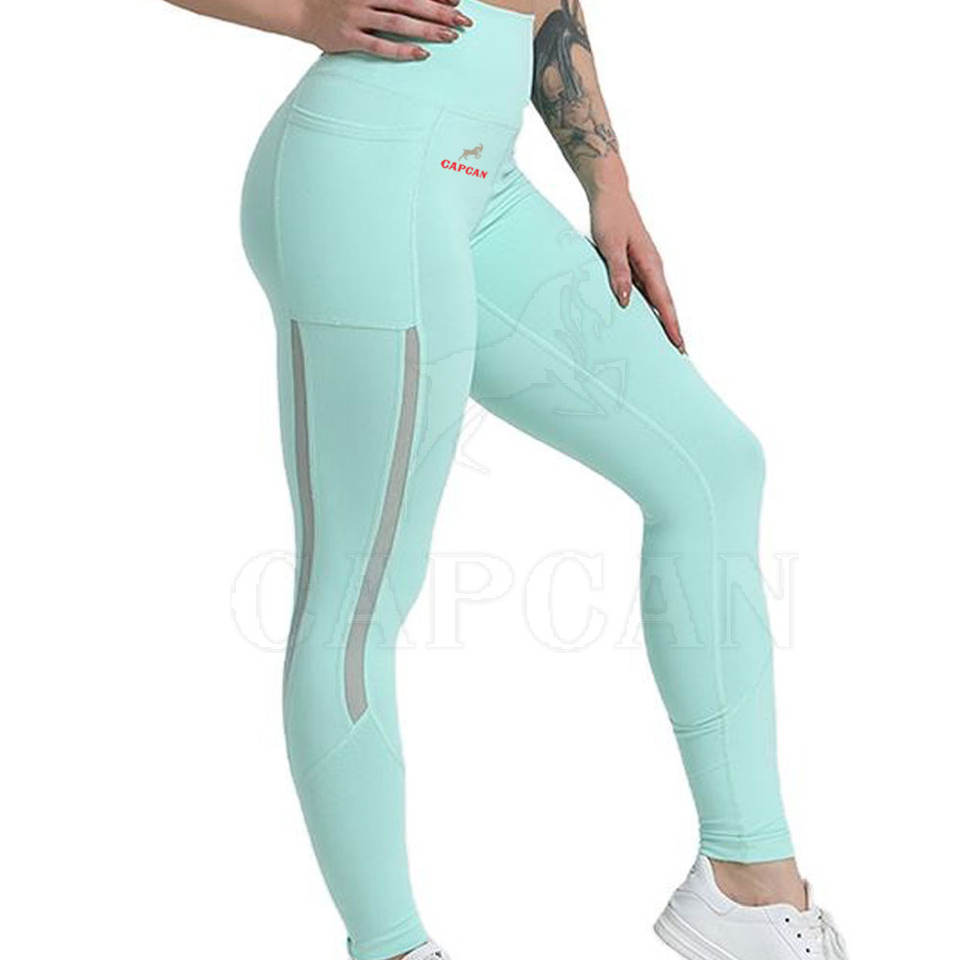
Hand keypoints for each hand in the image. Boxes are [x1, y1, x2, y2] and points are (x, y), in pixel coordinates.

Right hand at [295, 0, 472, 60]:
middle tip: (464, 22)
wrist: (300, 10)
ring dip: (426, 29)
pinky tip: (421, 54)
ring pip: (398, 23)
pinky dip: (401, 50)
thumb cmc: (338, 2)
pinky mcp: (349, 37)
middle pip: (410, 3)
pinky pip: (380, 46)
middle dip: (439, 12)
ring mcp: (357, 16)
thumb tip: (417, 4)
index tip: (458, 2)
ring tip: (450, 38)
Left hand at [590, 188, 684, 352]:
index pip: (664, 302)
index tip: (679, 344)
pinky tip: (644, 318)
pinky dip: (649, 307)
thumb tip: (627, 302)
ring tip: (665, 341)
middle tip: (680, 352)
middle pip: (666, 304)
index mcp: (650, 264)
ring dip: (662, 319)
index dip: (671, 325)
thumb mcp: (610, 246)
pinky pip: (646, 291)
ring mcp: (646, 266)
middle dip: (673, 328)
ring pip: (657, 299)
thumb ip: (619, 273)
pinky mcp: (638, 264)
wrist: (611, 195)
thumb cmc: (610, 218)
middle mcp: (653, 267)